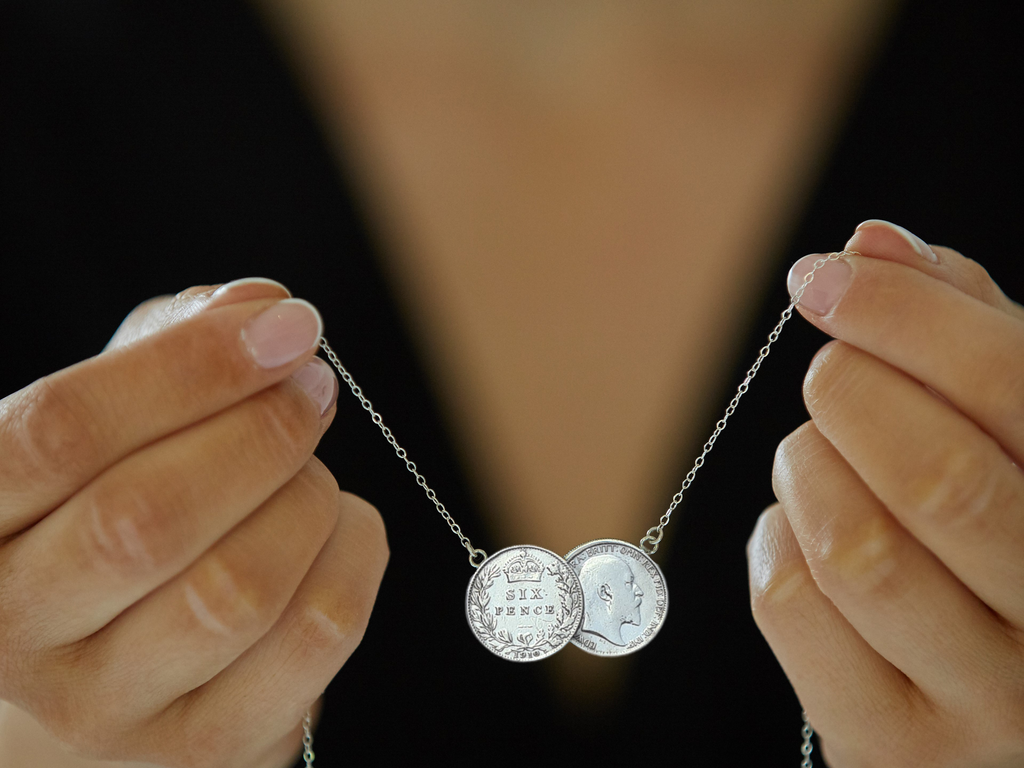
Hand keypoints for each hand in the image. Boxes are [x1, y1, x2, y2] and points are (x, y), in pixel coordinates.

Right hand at [0, 279, 388, 767]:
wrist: (100, 677)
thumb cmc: (103, 526)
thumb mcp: (103, 433)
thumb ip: (163, 356)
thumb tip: (259, 307)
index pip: (61, 432)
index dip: (188, 365)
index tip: (284, 323)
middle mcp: (14, 636)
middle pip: (148, 517)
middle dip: (261, 429)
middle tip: (311, 384)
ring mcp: (106, 710)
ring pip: (239, 585)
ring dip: (307, 496)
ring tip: (310, 470)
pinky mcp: (204, 749)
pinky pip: (316, 633)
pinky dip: (354, 554)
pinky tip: (338, 527)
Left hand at [747, 221, 1023, 766]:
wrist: (1003, 702)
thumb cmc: (1006, 538)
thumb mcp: (1015, 430)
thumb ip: (965, 332)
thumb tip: (872, 241)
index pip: (1015, 387)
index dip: (902, 312)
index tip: (824, 278)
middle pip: (937, 475)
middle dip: (851, 390)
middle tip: (830, 373)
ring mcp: (989, 702)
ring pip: (856, 549)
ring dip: (806, 467)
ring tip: (814, 452)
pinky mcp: (895, 747)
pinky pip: (794, 609)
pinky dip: (773, 539)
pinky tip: (795, 528)